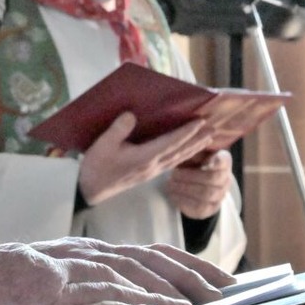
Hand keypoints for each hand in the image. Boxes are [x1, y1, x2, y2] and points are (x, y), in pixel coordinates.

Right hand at [0, 238, 233, 304]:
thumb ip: (35, 283)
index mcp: (39, 252)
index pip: (109, 249)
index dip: (154, 258)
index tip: (183, 270)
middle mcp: (51, 259)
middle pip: (129, 256)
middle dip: (179, 269)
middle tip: (217, 284)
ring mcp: (51, 284)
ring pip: (127, 278)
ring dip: (174, 291)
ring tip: (208, 303)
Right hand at [78, 112, 213, 206]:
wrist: (90, 190)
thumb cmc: (97, 166)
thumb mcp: (103, 144)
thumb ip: (118, 129)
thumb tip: (131, 114)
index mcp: (144, 158)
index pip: (171, 143)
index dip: (186, 132)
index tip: (200, 122)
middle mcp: (152, 166)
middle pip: (180, 152)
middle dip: (197, 140)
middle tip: (214, 129)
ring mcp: (151, 171)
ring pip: (178, 158)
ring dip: (194, 148)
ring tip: (207, 138)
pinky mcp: (148, 173)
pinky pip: (172, 162)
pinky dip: (183, 154)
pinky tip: (187, 151)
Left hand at [166, 149, 232, 218]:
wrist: (194, 182)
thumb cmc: (192, 161)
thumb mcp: (193, 152)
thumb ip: (192, 149)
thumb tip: (185, 146)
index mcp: (223, 160)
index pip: (223, 161)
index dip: (217, 161)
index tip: (208, 161)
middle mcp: (226, 178)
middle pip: (212, 178)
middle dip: (190, 176)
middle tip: (173, 174)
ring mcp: (220, 195)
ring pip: (206, 194)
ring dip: (185, 189)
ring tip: (170, 184)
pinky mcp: (211, 208)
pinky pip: (200, 208)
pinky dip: (184, 201)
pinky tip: (172, 195)